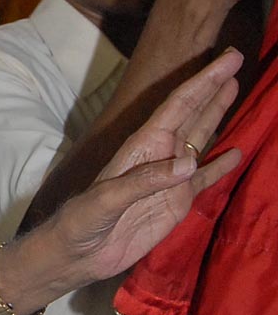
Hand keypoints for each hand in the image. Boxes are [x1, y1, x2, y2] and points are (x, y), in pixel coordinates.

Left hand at [0, 49, 242, 314]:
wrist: (77, 255)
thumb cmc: (82, 221)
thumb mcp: (107, 199)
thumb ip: (146, 180)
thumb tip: (189, 162)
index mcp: (142, 146)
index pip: (179, 106)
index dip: (203, 82)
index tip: (228, 60)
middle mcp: (159, 154)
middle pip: (192, 114)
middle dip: (213, 88)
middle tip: (236, 60)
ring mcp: (170, 178)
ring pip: (200, 138)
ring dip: (218, 115)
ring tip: (237, 89)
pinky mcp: (177, 202)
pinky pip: (204, 179)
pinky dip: (221, 167)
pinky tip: (237, 152)